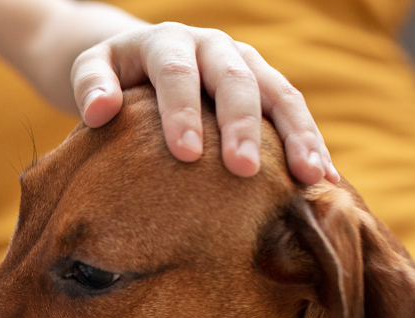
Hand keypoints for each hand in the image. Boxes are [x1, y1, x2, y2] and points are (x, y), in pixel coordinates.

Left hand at [72, 23, 339, 184]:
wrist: (141, 58)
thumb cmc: (114, 75)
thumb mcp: (92, 69)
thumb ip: (90, 85)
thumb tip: (97, 112)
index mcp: (168, 41)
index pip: (177, 72)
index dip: (183, 110)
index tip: (185, 153)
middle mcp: (214, 46)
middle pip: (235, 80)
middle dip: (241, 126)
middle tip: (243, 170)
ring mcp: (247, 64)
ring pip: (278, 93)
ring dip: (296, 134)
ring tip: (308, 176)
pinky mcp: (267, 86)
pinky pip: (293, 111)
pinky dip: (311, 141)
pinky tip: (324, 178)